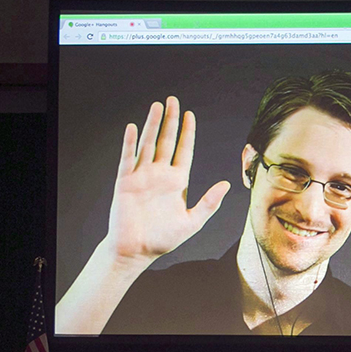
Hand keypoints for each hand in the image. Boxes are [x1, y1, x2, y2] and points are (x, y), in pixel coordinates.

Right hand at [106, 97, 230, 264]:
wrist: (136, 251)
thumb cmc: (163, 239)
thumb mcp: (192, 221)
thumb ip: (209, 203)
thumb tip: (225, 184)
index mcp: (177, 182)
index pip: (184, 150)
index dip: (187, 132)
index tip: (190, 115)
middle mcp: (160, 175)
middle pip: (167, 141)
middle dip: (171, 121)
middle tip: (173, 100)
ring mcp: (141, 176)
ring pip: (148, 144)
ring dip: (152, 125)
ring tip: (157, 106)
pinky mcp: (125, 182)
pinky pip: (128, 158)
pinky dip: (130, 143)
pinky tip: (132, 127)